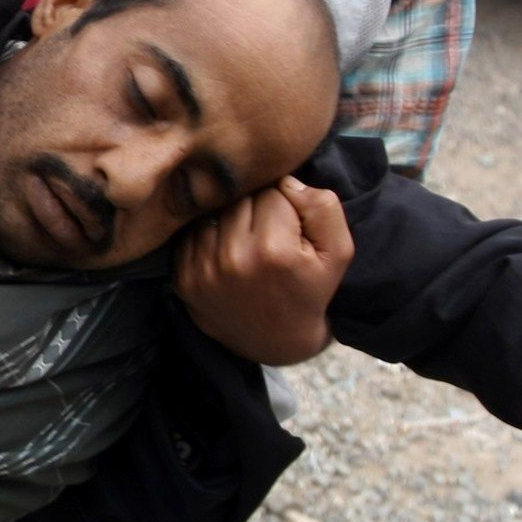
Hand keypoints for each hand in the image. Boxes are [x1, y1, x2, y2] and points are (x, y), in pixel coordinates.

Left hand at [175, 177, 351, 365]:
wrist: (277, 341)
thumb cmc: (310, 290)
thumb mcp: (338, 252)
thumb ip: (322, 207)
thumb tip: (286, 181)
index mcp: (273, 250)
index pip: (275, 190)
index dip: (287, 204)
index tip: (291, 227)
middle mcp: (233, 258)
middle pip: (242, 196)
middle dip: (258, 208)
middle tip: (270, 235)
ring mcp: (203, 270)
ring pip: (217, 210)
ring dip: (232, 219)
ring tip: (249, 244)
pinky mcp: (183, 278)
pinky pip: (195, 231)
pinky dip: (211, 235)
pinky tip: (228, 253)